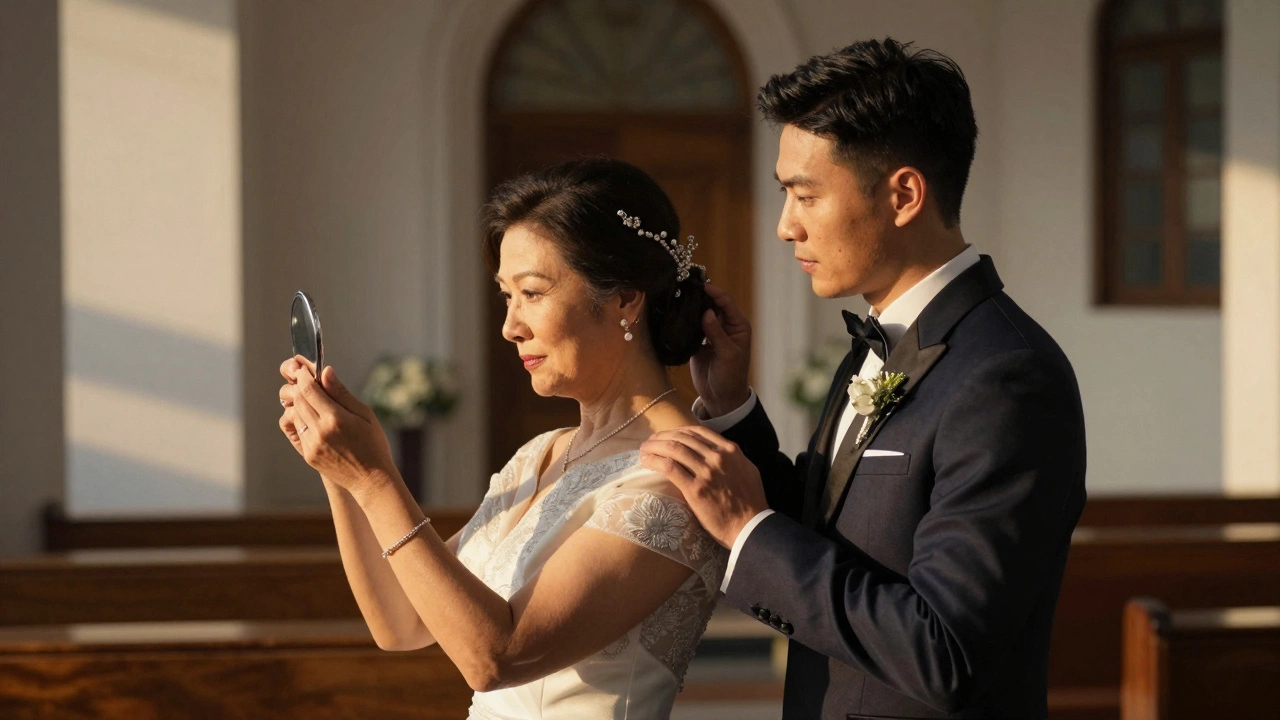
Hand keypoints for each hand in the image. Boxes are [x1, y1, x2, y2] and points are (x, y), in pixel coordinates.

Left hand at [277, 358, 395, 498]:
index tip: (304, 369)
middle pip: (298, 400)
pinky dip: (302, 419)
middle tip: (305, 380)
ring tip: (312, 399)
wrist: (371, 479)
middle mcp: (320, 431)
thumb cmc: (374, 444)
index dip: (304, 376)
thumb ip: (342, 393)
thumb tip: (325, 372)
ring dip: (300, 403)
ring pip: (295, 414)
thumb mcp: (364, 414)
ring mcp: (312, 444)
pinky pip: (298, 430)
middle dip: (299, 387)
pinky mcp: (308, 454)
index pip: (309, 390)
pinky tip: (314, 418)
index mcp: (336, 418)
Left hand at [640, 426, 767, 547]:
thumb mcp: (747, 470)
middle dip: (662, 437)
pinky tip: (646, 461)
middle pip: (682, 438)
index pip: (697, 431)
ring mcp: (706, 472)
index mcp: (730, 450)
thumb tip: (716, 451)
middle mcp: (717, 457)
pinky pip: (669, 467)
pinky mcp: (695, 489)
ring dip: (655, 446)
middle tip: (650, 442)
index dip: (677, 431)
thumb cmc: (750, 502)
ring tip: (644, 449)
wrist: (750, 526)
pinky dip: (654, 461)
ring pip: (674, 449)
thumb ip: (732, 458)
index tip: (666, 435)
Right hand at [690, 283, 751, 416]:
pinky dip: (684, 321)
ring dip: (691, 307)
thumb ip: (717, 333)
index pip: (727, 303)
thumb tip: (707, 312)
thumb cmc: (731, 376)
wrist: (720, 397)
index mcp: (738, 326)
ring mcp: (710, 333)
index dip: (715, 293)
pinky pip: (690, 327)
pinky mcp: (698, 342)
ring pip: (700, 314)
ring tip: (677, 295)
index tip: (701, 285)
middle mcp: (725, 326)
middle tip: (685, 286)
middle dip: (701, 296)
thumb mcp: (727, 355)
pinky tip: (673, 313)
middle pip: (712, 304)